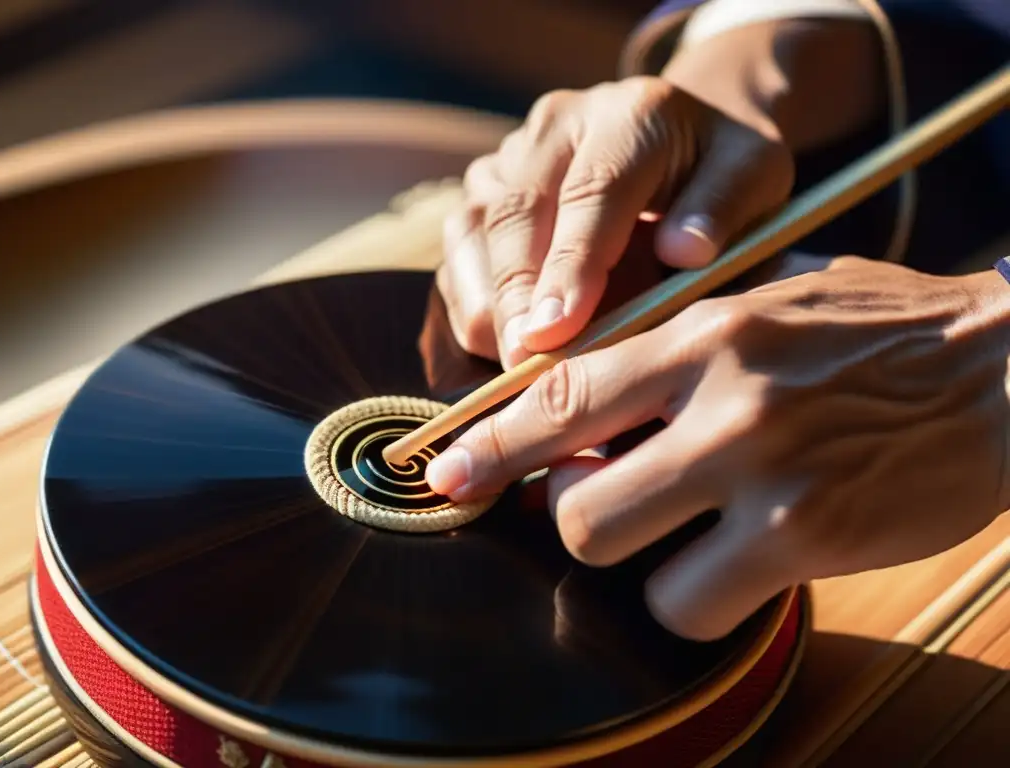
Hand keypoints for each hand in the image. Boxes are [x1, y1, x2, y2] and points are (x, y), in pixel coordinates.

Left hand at [426, 256, 1009, 639]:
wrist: (1003, 370)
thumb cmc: (880, 332)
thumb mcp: (773, 297)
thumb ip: (682, 335)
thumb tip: (591, 389)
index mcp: (705, 331)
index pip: (562, 390)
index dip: (490, 442)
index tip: (445, 475)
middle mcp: (722, 399)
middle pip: (573, 499)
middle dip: (575, 515)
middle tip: (610, 502)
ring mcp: (763, 473)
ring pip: (618, 552)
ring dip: (636, 560)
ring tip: (686, 536)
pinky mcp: (807, 539)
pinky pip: (692, 605)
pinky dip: (697, 599)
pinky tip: (738, 568)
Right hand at [438, 75, 793, 368]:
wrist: (678, 135)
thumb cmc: (719, 173)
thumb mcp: (754, 176)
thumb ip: (724, 208)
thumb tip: (682, 252)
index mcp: (629, 115)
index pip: (591, 193)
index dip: (570, 266)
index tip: (557, 331)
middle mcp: (554, 126)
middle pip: (513, 216)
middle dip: (516, 300)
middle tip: (527, 369)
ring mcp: (508, 158)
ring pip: (473, 237)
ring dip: (492, 308)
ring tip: (523, 363)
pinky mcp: (480, 194)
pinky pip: (458, 258)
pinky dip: (477, 306)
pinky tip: (511, 341)